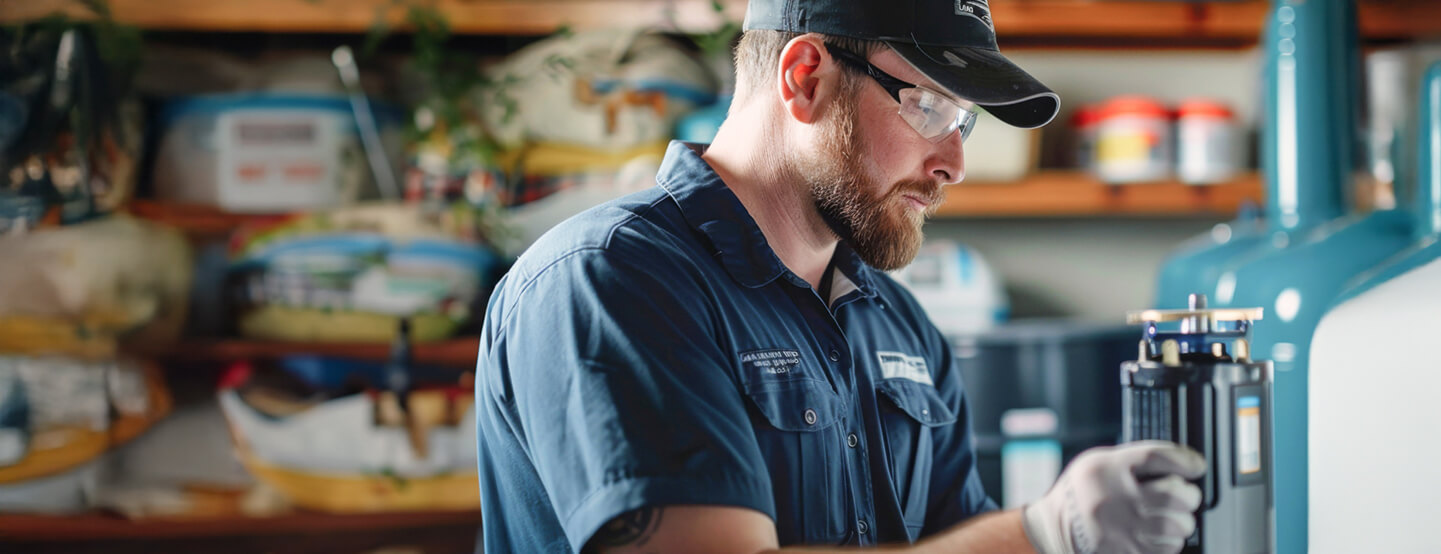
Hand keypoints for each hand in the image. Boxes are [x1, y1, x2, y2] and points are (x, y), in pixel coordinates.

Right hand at [1021, 441, 1205, 553]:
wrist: (1056, 528)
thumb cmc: (1084, 491)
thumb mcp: (1099, 462)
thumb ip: (1134, 460)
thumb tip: (1184, 463)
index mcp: (1106, 469)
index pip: (1156, 457)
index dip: (1185, 461)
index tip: (1197, 466)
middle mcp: (1114, 498)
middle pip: (1174, 495)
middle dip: (1189, 495)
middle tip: (1186, 495)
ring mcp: (1121, 529)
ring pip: (1177, 525)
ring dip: (1183, 521)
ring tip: (1174, 516)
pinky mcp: (1127, 552)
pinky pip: (1168, 547)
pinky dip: (1172, 540)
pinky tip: (1160, 533)